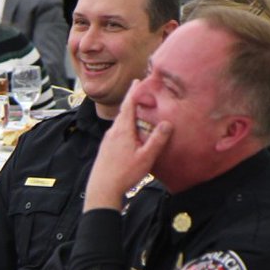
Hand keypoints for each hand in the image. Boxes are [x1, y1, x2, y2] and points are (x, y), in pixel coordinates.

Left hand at [84, 80, 171, 210]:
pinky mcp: (106, 149)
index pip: (128, 105)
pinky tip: (129, 132)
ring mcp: (108, 140)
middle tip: (139, 91)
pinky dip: (124, 126)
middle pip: (123, 112)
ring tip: (137, 110)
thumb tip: (167, 123)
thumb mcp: (145, 158)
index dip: (134, 92)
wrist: (102, 189)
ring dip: (128, 114)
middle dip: (131, 101)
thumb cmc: (124, 174)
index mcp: (122, 130)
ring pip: (119, 122)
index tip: (138, 81)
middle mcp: (113, 132)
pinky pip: (117, 132)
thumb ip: (157, 140)